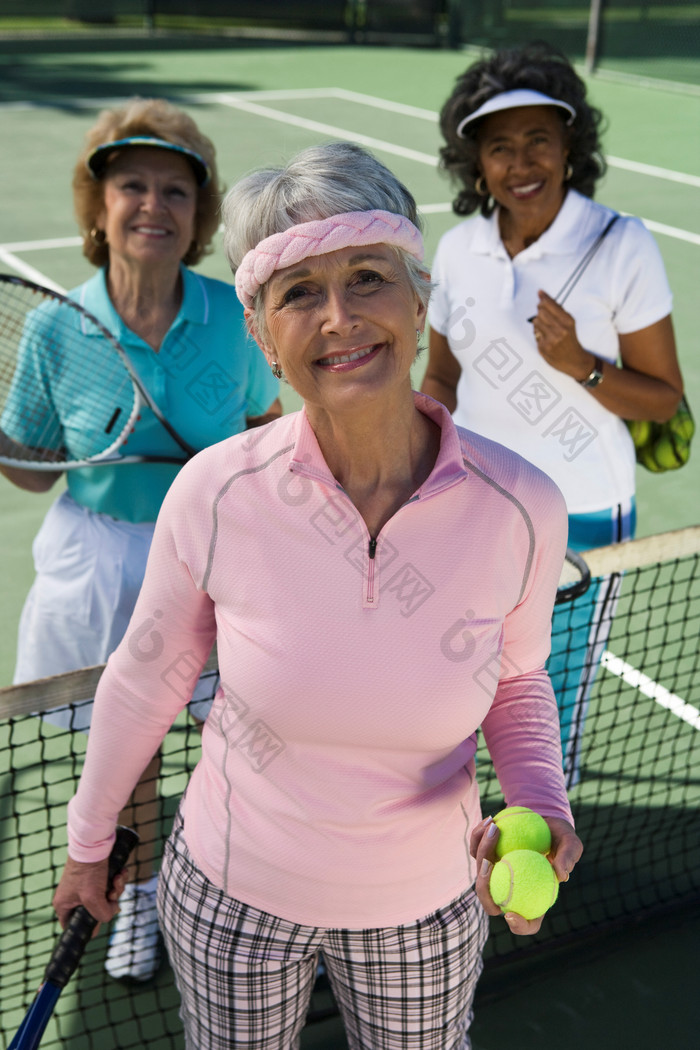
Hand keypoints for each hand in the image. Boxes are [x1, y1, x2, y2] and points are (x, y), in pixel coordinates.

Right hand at [52, 854, 128, 932]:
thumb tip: (108, 916)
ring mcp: (86, 886)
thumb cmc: (88, 870)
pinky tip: (121, 872)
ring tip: (117, 878)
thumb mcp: (93, 897)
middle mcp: (73, 897)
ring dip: (116, 889)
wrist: (94, 842)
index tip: (98, 924)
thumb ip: (101, 914)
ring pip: (106, 897)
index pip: (72, 925)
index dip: (87, 927)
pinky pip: (110, 885)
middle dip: (108, 902)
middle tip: (111, 893)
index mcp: (64, 905)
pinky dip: (117, 879)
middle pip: (95, 911)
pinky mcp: (97, 876)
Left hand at [470, 814, 582, 935]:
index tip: (511, 914)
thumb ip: (568, 858)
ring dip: (483, 850)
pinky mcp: (486, 856)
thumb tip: (562, 875)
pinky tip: (490, 820)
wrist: (545, 819)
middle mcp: (511, 891)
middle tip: (490, 863)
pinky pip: (476, 849)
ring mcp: (495, 875)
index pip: (527, 923)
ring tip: (494, 829)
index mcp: (534, 899)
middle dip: (484, 886)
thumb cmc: (560, 837)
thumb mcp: (571, 845)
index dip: (518, 926)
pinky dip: (479, 836)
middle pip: (491, 902)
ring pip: (480, 873)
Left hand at [531, 291, 591, 380]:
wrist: (575, 360)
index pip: (551, 305)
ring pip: (536, 321)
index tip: (540, 293)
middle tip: (542, 311)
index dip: (544, 298)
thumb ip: (558, 312)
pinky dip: (538, 333)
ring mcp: (551, 339)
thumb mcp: (569, 324)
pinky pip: (535, 333)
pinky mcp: (544, 347)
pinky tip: (545, 337)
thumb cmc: (571, 340)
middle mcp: (560, 329)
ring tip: (545, 327)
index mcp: (568, 321)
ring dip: (538, 322)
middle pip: (541, 311)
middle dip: (541, 310)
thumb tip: (543, 298)